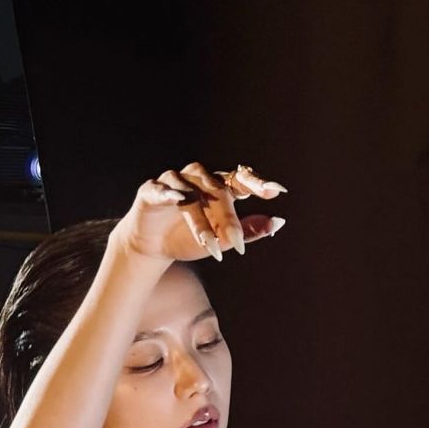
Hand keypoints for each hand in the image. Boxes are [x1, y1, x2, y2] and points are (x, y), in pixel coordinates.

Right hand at [109, 160, 286, 263]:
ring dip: (200, 219)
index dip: (257, 183)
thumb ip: (248, 230)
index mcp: (218, 186)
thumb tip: (278, 222)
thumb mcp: (222, 240)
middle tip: (236, 243)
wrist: (152, 249)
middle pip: (217, 191)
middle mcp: (197, 179)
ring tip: (208, 243)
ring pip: (191, 195)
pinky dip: (168, 193)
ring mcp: (173, 182)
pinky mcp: (150, 191)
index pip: (240, 179)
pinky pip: (160, 189)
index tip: (276, 191)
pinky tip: (176, 199)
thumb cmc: (188, 239)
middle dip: (228, 219)